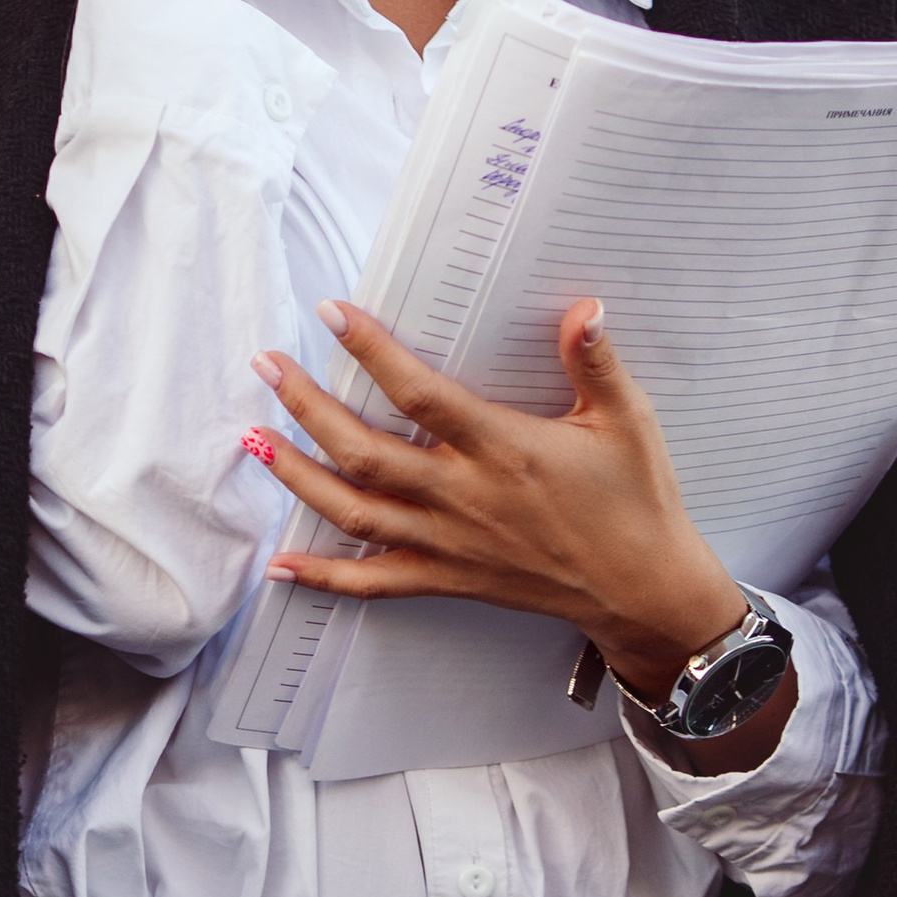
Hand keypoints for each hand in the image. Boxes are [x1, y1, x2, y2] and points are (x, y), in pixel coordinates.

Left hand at [250, 296, 778, 726]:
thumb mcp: (627, 422)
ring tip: (253, 440)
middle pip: (365, 453)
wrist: (643, 590)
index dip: (372, 353)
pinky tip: (280, 565)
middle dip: (306, 408)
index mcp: (505, 450)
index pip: (421, 395)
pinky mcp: (448, 578)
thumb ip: (596, 363)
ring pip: (354, 513)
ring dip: (297, 476)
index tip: (331, 312)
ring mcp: (450, 543)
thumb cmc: (636, 500)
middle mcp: (465, 497)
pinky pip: (374, 583)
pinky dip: (323, 578)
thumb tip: (585, 307)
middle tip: (266, 365)